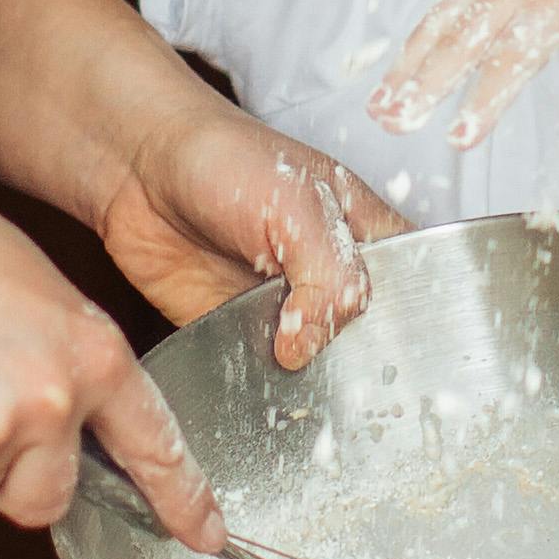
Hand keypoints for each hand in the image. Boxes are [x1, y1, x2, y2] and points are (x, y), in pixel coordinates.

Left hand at [92, 93, 402, 371]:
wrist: (138, 169)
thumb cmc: (226, 161)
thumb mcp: (298, 207)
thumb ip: (328, 277)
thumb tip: (310, 348)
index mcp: (369, 239)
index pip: (419, 292)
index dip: (420, 329)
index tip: (408, 365)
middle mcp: (333, 280)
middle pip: (371, 343)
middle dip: (362, 369)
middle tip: (352, 390)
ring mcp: (288, 312)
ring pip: (318, 368)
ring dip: (311, 387)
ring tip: (307, 398)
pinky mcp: (239, 337)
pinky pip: (261, 377)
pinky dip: (260, 391)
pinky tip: (262, 395)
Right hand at [368, 0, 558, 156]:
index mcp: (556, 1)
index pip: (511, 59)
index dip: (483, 101)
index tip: (459, 139)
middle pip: (460, 40)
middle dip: (422, 84)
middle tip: (391, 123)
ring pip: (442, 21)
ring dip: (408, 64)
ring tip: (379, 106)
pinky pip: (447, 2)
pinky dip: (421, 36)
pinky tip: (403, 66)